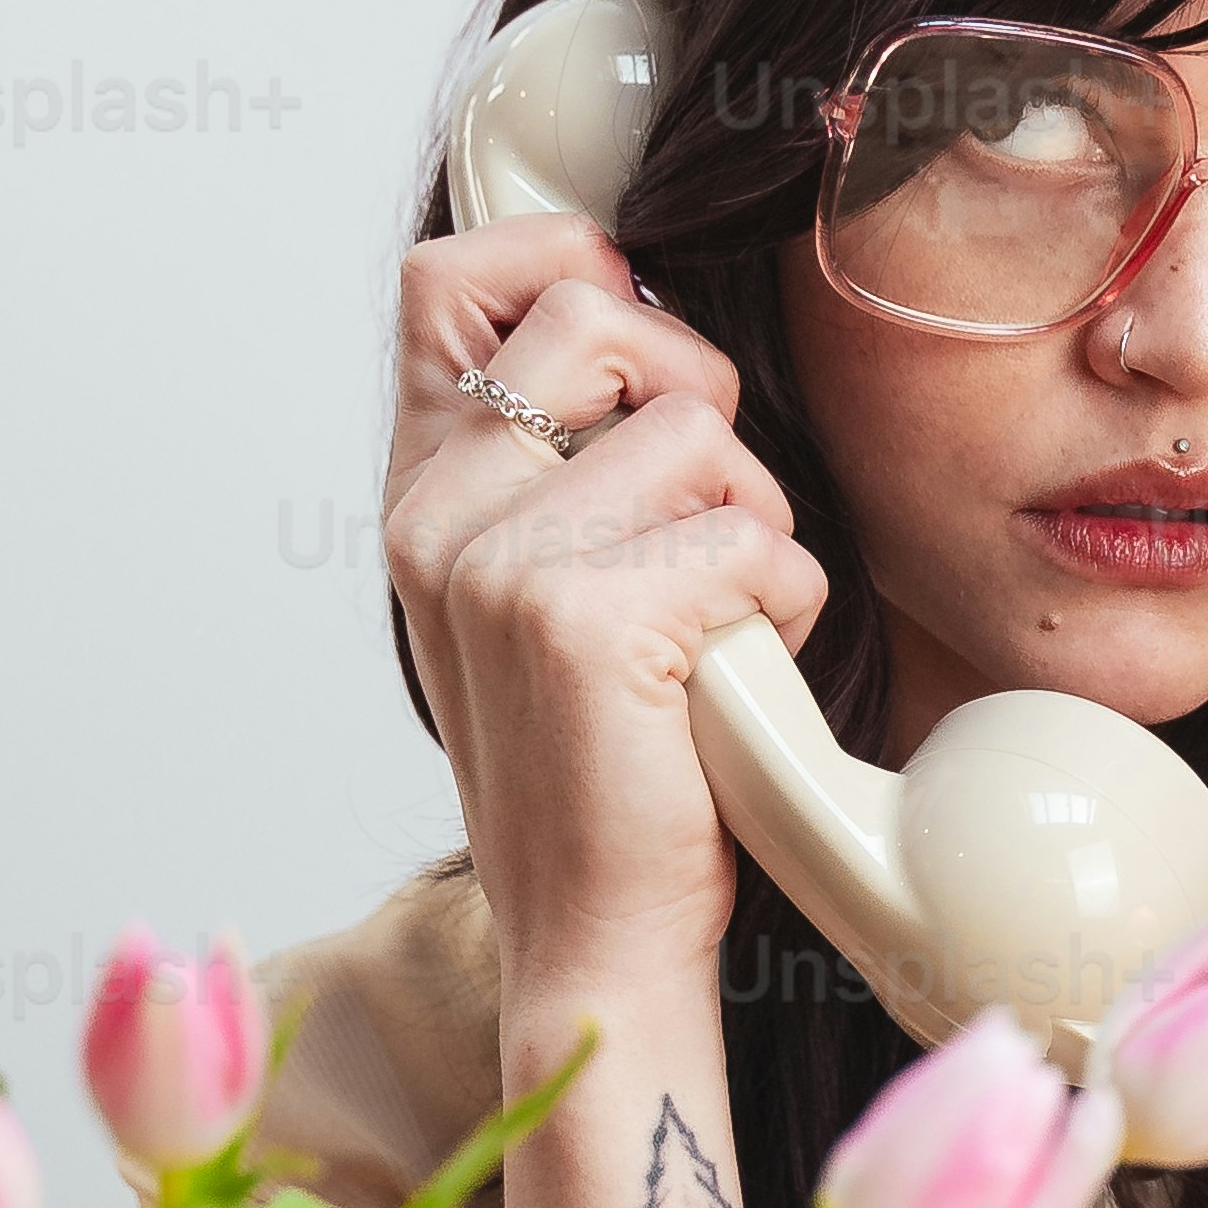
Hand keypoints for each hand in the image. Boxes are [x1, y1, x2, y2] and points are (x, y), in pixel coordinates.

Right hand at [382, 212, 830, 1012]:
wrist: (595, 936)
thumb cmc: (607, 761)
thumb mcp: (546, 586)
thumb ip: (559, 457)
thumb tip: (628, 290)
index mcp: (423, 494)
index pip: (454, 275)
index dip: (570, 271)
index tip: (638, 367)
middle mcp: (439, 515)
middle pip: (602, 316)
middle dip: (700, 399)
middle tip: (704, 524)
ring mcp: (498, 563)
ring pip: (700, 430)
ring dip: (755, 529)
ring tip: (716, 631)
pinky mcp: (582, 617)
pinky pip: (752, 538)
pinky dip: (785, 608)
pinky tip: (735, 681)